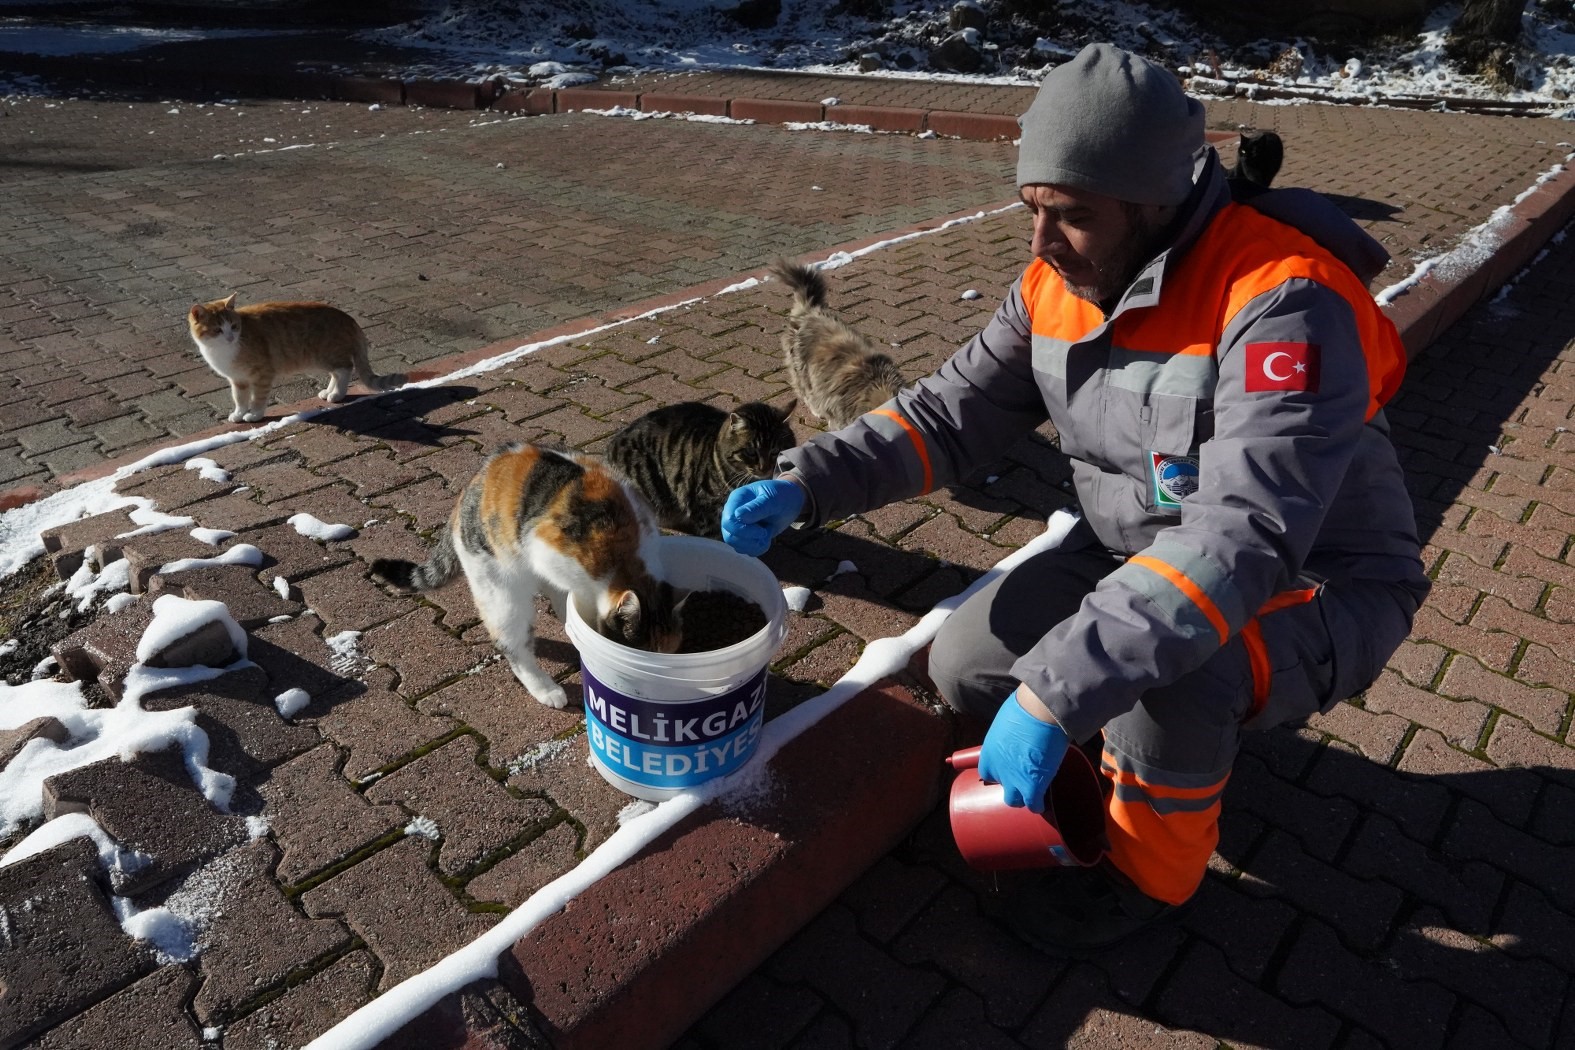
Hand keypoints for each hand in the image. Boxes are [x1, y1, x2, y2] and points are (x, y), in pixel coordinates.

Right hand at [721, 479, 804, 556]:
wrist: (789, 503)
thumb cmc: (781, 496)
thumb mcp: (773, 500)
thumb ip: (757, 507)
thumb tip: (738, 516)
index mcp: (737, 499)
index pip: (729, 521)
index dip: (743, 531)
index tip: (763, 531)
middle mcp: (733, 512)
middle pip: (729, 536)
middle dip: (750, 540)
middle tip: (766, 533)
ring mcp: (737, 525)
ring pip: (736, 545)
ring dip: (755, 545)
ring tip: (768, 533)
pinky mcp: (743, 536)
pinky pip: (745, 550)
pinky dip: (758, 548)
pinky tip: (767, 538)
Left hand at [977, 689, 1069, 813]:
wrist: (1039, 712)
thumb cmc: (1026, 708)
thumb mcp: (1008, 721)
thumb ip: (1009, 733)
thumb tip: (1017, 729)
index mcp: (989, 752)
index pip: (987, 772)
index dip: (999, 772)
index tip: (1008, 769)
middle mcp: (998, 769)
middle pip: (1000, 787)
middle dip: (1011, 785)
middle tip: (1022, 779)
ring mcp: (1014, 780)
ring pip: (1014, 800)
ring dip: (1022, 798)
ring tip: (1031, 794)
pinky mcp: (1033, 786)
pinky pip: (1034, 804)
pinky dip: (1038, 805)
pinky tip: (1042, 803)